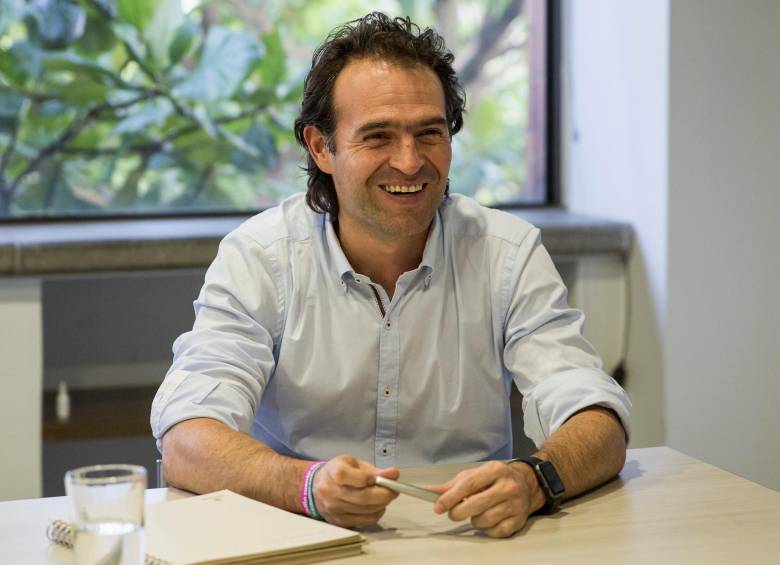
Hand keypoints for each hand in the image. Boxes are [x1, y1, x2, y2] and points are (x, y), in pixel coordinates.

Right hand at [311, 455, 399, 526]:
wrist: (316, 486)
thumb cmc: (337, 472)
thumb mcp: (354, 463)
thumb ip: (374, 470)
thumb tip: (394, 474)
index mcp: (334, 472)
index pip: (357, 477)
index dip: (375, 479)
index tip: (389, 477)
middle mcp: (330, 491)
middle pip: (363, 497)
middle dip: (385, 494)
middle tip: (395, 490)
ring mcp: (333, 509)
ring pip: (366, 510)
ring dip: (382, 504)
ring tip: (386, 496)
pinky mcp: (338, 521)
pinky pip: (364, 520)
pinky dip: (375, 513)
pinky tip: (376, 506)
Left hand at [427, 460, 543, 537]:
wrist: (526, 484)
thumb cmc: (495, 479)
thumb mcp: (475, 474)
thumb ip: (452, 484)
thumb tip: (429, 491)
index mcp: (495, 470)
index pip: (469, 484)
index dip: (451, 497)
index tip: (438, 506)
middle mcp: (507, 486)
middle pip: (476, 504)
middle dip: (458, 512)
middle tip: (453, 513)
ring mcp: (515, 504)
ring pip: (484, 520)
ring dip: (474, 520)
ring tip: (476, 512)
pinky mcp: (519, 521)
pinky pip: (495, 532)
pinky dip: (487, 529)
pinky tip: (488, 519)